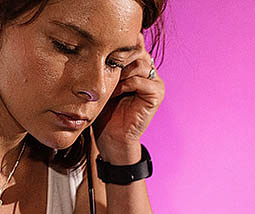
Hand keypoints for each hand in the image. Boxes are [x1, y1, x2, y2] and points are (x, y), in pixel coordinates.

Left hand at [93, 41, 163, 162]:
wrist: (112, 137)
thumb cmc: (104, 108)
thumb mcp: (102, 79)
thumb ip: (107, 60)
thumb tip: (98, 36)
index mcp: (137, 62)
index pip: (130, 41)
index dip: (114, 45)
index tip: (98, 53)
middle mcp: (148, 69)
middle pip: (135, 48)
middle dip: (117, 57)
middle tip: (102, 68)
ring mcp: (155, 81)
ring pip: (138, 62)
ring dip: (120, 71)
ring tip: (107, 83)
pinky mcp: (157, 94)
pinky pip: (140, 80)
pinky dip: (125, 85)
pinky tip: (114, 93)